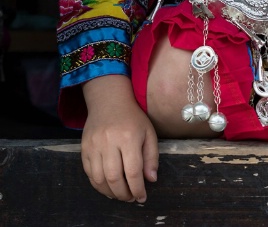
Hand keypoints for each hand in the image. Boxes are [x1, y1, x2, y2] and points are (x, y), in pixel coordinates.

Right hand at [81, 75, 159, 202]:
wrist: (109, 101)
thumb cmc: (133, 118)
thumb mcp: (149, 133)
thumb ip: (151, 157)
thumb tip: (151, 180)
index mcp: (129, 138)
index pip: (133, 171)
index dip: (138, 188)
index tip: (142, 197)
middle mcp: (109, 142)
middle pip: (114, 178)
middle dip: (123, 194)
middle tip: (131, 198)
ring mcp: (93, 146)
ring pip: (98, 179)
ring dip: (109, 192)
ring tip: (120, 195)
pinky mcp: (83, 149)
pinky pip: (88, 173)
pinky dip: (98, 185)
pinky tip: (108, 187)